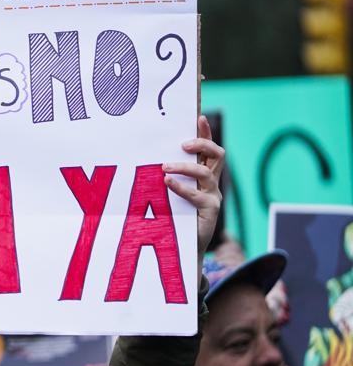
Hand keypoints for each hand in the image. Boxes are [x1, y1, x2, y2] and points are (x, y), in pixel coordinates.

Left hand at [163, 115, 224, 260]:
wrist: (182, 247)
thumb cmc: (172, 217)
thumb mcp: (168, 192)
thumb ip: (166, 176)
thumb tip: (147, 159)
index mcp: (202, 175)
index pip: (208, 149)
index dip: (206, 133)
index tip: (199, 118)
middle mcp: (211, 183)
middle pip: (217, 155)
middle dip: (202, 144)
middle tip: (182, 146)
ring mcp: (213, 196)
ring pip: (206, 173)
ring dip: (185, 167)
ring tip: (165, 168)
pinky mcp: (210, 211)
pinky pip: (197, 195)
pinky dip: (182, 187)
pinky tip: (167, 183)